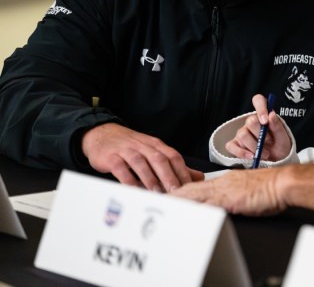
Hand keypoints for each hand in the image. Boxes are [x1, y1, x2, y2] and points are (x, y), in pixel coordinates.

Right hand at [81, 122, 203, 191]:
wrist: (101, 134)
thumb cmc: (130, 145)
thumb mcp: (152, 150)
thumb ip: (173, 164)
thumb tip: (197, 176)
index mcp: (156, 144)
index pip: (173, 156)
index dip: (181, 171)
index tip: (188, 186)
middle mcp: (143, 146)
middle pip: (159, 159)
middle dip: (169, 176)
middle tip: (175, 191)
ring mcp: (126, 150)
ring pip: (141, 163)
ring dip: (150, 179)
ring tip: (157, 193)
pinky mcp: (111, 157)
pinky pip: (121, 169)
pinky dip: (128, 180)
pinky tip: (134, 190)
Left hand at [171, 167, 286, 215]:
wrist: (283, 184)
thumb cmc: (272, 187)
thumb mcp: (249, 188)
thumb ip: (236, 194)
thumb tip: (232, 201)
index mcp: (226, 179)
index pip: (199, 185)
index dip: (182, 189)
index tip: (170, 194)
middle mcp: (222, 183)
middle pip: (191, 189)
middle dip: (173, 195)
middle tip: (157, 198)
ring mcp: (224, 191)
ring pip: (193, 195)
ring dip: (177, 201)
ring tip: (162, 205)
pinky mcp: (229, 200)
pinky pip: (205, 205)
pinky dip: (192, 209)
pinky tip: (183, 213)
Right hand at [224, 94, 291, 161]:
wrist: (277, 161)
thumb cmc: (280, 146)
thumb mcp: (283, 137)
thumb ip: (277, 126)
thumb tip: (271, 114)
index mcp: (264, 115)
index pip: (258, 100)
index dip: (260, 108)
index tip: (265, 121)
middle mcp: (251, 122)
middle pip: (250, 122)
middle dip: (261, 135)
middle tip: (269, 143)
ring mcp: (242, 133)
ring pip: (242, 135)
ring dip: (254, 147)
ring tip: (265, 154)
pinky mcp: (235, 145)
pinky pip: (231, 146)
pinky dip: (241, 153)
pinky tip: (251, 157)